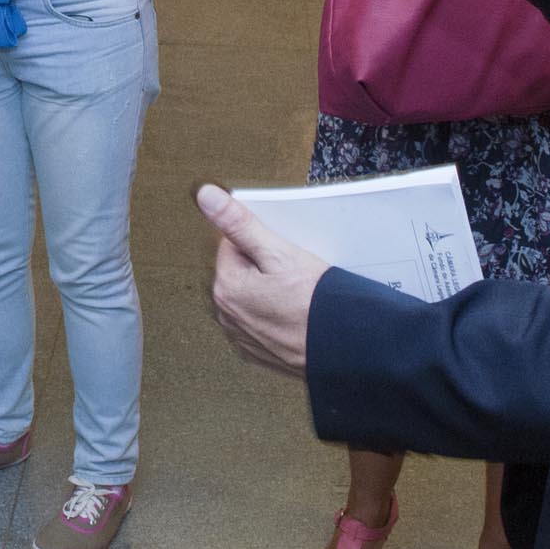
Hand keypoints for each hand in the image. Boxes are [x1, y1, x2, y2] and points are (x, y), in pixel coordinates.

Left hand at [201, 183, 328, 378]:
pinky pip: (260, 321)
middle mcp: (226, 314)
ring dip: (267, 291)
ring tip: (295, 292)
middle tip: (292, 271)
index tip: (281, 249)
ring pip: (250, 297)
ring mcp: (241, 336)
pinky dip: (273, 315)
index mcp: (225, 287)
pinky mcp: (257, 351)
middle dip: (262, 266)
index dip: (260, 242)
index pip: (231, 244)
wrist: (343, 348)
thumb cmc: (314, 304)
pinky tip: (294, 313)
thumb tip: (206, 197)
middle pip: (240, 271)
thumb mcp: (279, 254)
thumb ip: (239, 225)